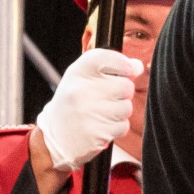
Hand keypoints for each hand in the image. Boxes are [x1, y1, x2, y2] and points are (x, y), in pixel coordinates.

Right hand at [36, 49, 140, 171]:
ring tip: (102, 114)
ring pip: (126, 107)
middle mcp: (80, 90)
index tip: (128, 71)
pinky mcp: (96, 133)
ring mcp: (87, 112)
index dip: (124, 64)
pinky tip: (101, 126)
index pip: (108, 57)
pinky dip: (116, 128)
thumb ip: (111, 69)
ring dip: (120, 112)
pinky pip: (123, 126)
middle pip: (125, 86)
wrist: (55, 137)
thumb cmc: (75, 104)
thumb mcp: (84, 80)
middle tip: (107, 99)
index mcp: (77, 72)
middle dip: (123, 94)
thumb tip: (137, 66)